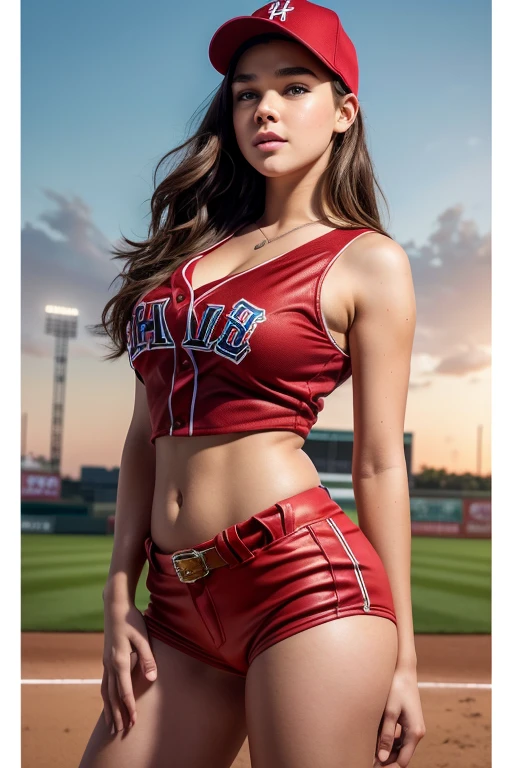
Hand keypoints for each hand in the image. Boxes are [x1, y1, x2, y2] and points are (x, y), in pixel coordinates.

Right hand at [101, 599, 157, 733]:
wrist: (115, 607)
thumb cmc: (131, 620)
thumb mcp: (143, 637)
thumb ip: (147, 658)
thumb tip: (152, 677)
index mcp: (119, 660)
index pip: (124, 690)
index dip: (130, 706)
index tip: (134, 721)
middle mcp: (110, 665)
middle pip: (112, 695)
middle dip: (118, 714)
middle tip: (122, 731)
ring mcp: (106, 663)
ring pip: (105, 691)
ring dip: (109, 709)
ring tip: (111, 724)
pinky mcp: (106, 660)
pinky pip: (104, 684)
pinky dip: (106, 697)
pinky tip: (108, 703)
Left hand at [373, 667, 425, 766]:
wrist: (403, 671)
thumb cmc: (396, 688)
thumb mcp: (389, 712)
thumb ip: (387, 735)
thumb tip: (382, 757)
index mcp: (415, 732)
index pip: (403, 761)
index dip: (389, 767)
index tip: (373, 766)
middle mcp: (417, 732)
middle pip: (402, 756)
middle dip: (387, 761)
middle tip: (368, 761)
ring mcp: (413, 727)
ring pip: (400, 748)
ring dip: (387, 752)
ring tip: (369, 752)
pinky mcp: (408, 722)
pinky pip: (399, 738)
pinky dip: (389, 742)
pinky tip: (375, 739)